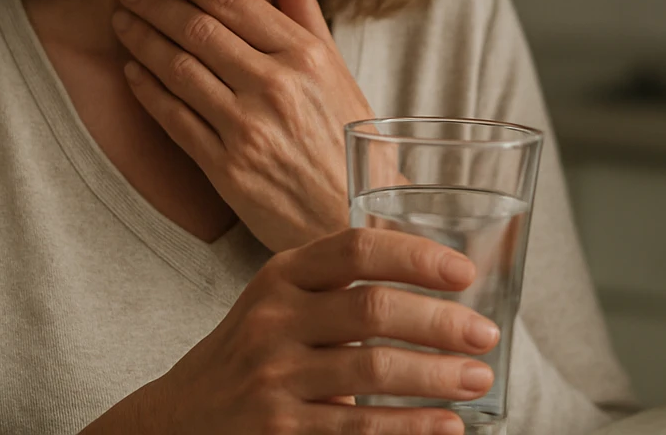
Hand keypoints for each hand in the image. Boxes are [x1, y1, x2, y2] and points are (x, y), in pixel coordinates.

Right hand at [108, 228, 499, 434]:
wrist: (178, 419)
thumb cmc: (252, 351)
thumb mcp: (282, 299)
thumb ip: (340, 283)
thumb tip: (438, 280)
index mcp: (282, 275)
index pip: (358, 248)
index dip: (417, 256)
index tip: (465, 273)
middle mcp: (274, 319)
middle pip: (373, 310)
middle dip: (441, 323)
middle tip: (486, 334)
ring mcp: (274, 378)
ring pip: (373, 371)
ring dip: (437, 376)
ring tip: (477, 378)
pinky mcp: (280, 431)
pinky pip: (358, 429)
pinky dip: (411, 427)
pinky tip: (446, 425)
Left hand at [112, 0, 374, 251]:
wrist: (353, 220)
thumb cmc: (350, 143)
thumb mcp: (339, 71)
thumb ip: (306, 11)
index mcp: (306, 56)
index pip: (233, 1)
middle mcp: (276, 86)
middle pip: (199, 28)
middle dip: (156, 0)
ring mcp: (248, 128)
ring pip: (179, 69)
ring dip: (143, 38)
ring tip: (122, 18)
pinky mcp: (226, 168)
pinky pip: (174, 118)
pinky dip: (148, 90)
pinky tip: (132, 71)